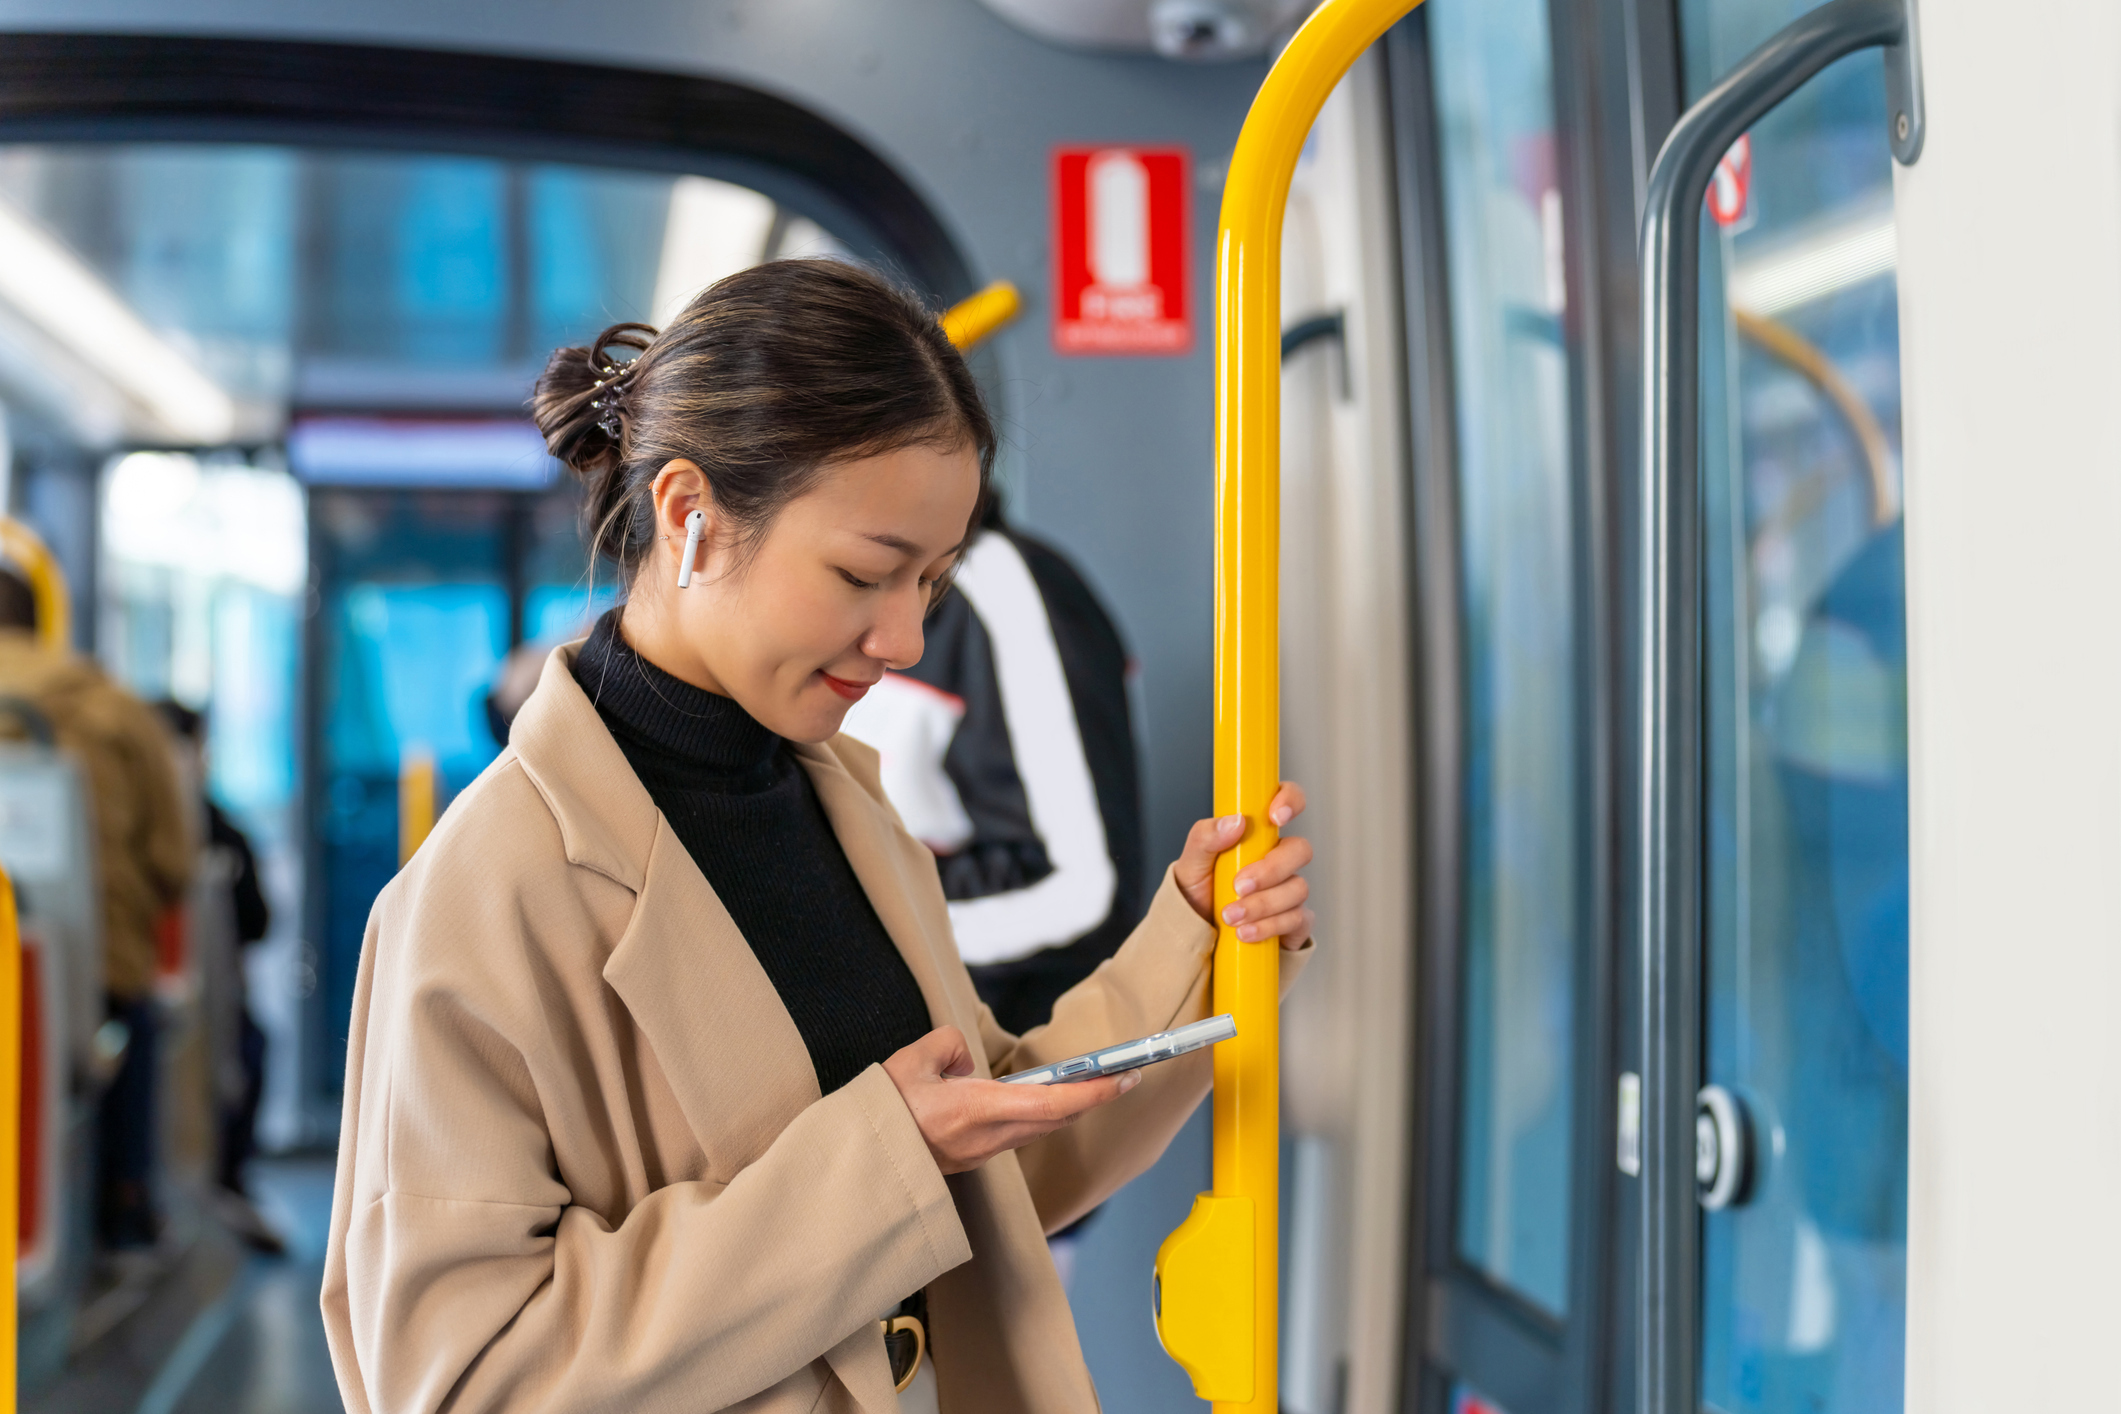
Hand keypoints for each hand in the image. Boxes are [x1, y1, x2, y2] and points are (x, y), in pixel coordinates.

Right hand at [883, 1026, 1138, 1174]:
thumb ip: (950, 1046)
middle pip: (1055, 1119)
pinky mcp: (972, 1159)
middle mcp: (988, 1137)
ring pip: (1038, 1128)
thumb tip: (966, 1063)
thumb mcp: (912, 1060)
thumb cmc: (883, 1114)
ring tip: (1086, 1084)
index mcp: (978, 1110)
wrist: (860, 1163)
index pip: (1053, 1102)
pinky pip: (1016, 1134)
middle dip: (1091, 1097)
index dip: (1095, 1091)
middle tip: (1121, 1076)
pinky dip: (1037, 1116)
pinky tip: (1036, 1101)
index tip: (1125, 1077)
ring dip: (1065, 1107)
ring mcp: (981, 1153)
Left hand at [1173, 781, 1313, 949]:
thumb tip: (1235, 821)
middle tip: (1238, 885)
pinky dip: (1269, 927)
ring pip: (1297, 889)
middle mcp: (1280, 859)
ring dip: (1262, 904)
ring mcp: (1290, 890)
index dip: (1290, 801)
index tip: (1275, 816)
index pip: (1287, 802)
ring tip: (1230, 916)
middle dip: (1270, 869)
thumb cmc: (1199, 891)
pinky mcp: (1294, 921)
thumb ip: (1206, 837)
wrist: (1197, 934)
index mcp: (1258, 835)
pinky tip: (1245, 933)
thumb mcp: (1191, 863)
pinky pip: (1297, 920)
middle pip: (1300, 850)